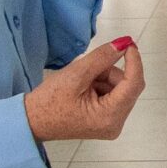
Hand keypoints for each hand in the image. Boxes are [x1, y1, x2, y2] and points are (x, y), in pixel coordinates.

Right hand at [24, 36, 145, 141]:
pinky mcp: (105, 121)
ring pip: (120, 89)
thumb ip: (102, 57)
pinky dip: (101, 86)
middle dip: (109, 72)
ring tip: (80, 81)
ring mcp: (111, 125)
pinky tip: (82, 89)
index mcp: (109, 117)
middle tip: (87, 68)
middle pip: (127, 87)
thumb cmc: (49, 101)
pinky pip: (113, 96)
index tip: (128, 43)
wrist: (32, 121)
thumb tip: (124, 43)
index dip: (134, 61)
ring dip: (104, 78)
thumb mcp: (76, 74)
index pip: (134, 84)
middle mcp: (116, 124)